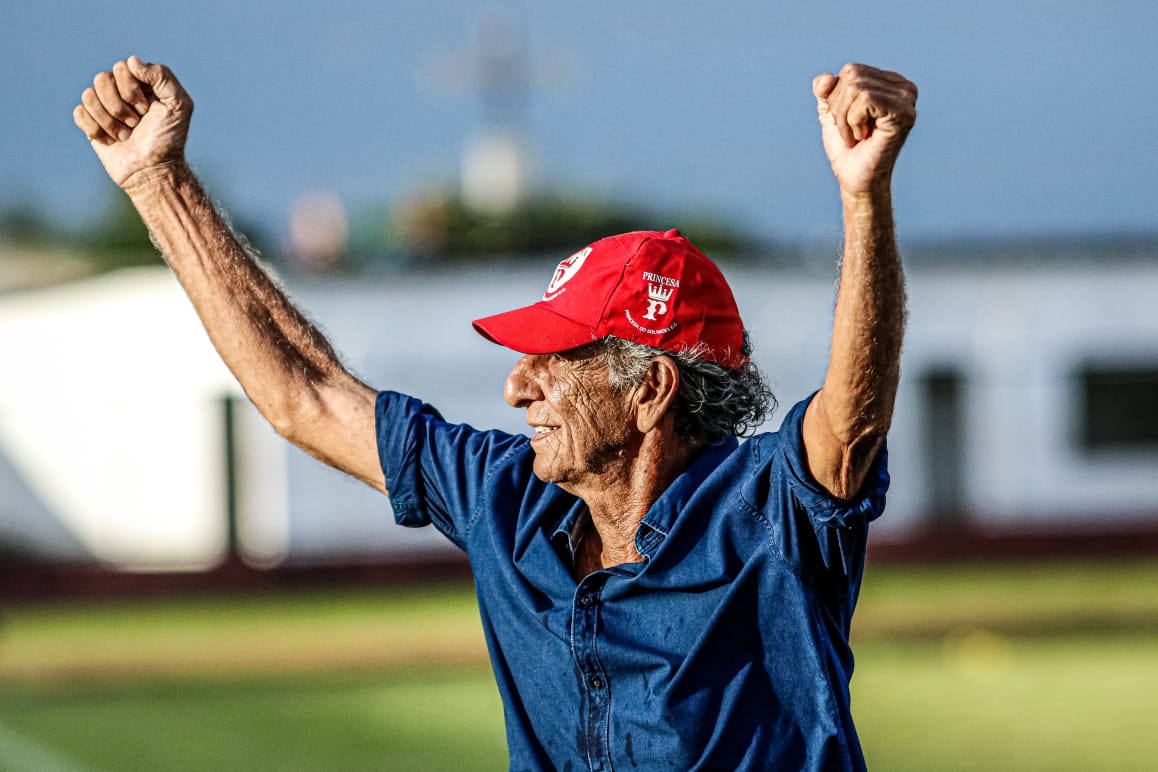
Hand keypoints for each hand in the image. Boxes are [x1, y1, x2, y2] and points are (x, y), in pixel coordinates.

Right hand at [73, 56, 193, 188]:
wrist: (153, 170)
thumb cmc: (169, 139)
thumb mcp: (179, 105)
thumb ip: (162, 76)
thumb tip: (131, 61)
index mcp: (140, 83)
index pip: (121, 67)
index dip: (131, 89)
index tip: (147, 109)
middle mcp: (120, 92)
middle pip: (102, 79)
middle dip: (119, 106)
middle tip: (136, 123)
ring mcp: (104, 107)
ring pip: (88, 95)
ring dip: (109, 121)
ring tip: (126, 135)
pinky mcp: (91, 123)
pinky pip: (79, 113)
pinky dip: (95, 129)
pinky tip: (111, 141)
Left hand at [813, 63, 916, 196]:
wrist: (855, 178)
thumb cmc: (847, 148)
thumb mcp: (831, 112)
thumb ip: (826, 91)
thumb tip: (826, 79)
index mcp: (889, 82)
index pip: (851, 71)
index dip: (837, 98)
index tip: (847, 122)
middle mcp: (903, 87)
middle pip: (852, 75)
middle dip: (839, 108)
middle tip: (850, 132)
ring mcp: (907, 98)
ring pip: (856, 87)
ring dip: (845, 118)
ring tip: (856, 135)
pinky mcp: (904, 112)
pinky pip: (866, 99)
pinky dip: (854, 120)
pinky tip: (863, 136)